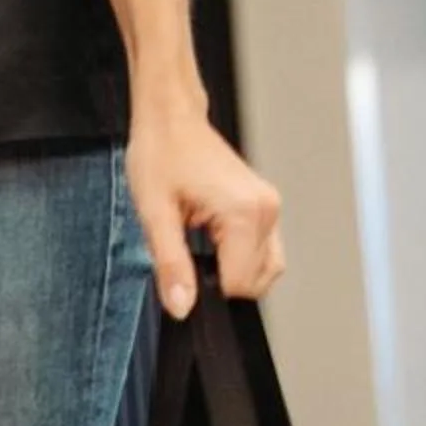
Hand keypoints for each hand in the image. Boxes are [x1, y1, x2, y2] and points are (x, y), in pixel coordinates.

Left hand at [126, 103, 283, 316]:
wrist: (170, 118)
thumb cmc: (159, 153)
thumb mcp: (154, 213)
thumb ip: (171, 264)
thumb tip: (182, 307)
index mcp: (244, 213)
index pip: (241, 285)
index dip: (208, 289)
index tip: (183, 268)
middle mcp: (266, 210)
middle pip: (258, 281)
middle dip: (221, 280)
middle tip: (186, 251)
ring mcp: (270, 206)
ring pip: (268, 269)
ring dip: (234, 270)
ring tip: (198, 242)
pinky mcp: (266, 204)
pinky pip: (265, 249)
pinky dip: (241, 255)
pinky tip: (212, 239)